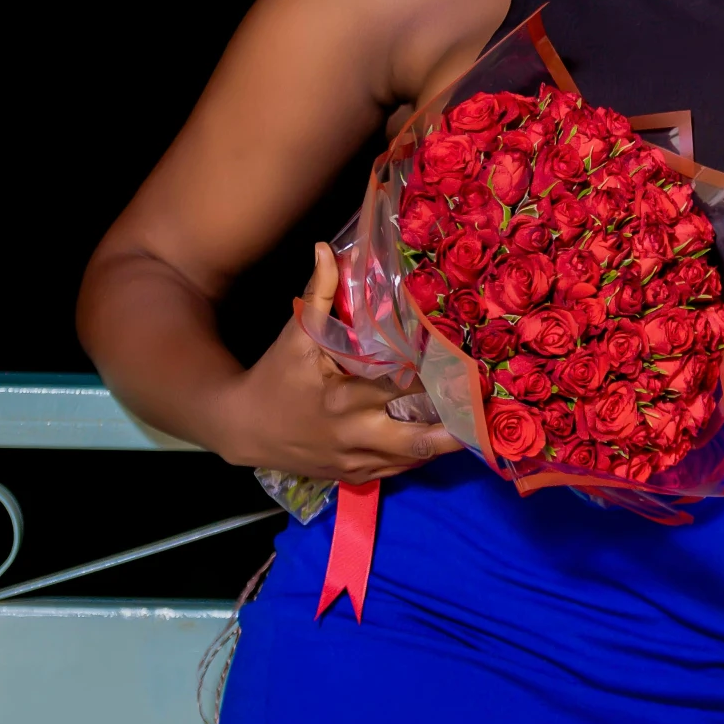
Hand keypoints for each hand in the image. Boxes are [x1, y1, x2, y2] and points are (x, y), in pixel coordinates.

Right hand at [215, 243, 461, 480]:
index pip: (402, 391)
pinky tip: (439, 435)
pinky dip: (420, 455)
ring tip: (472, 420)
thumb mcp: (294, 335)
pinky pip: (398, 470)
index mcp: (344, 399)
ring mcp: (357, 462)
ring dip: (443, 442)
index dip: (436, 381)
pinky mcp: (355, 476)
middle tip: (482, 405)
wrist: (241, 428)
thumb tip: (327, 247)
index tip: (463, 367)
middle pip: (420, 441)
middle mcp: (356, 436)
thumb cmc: (273, 378)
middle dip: (456, 429)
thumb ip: (320, 293)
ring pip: (415, 460)